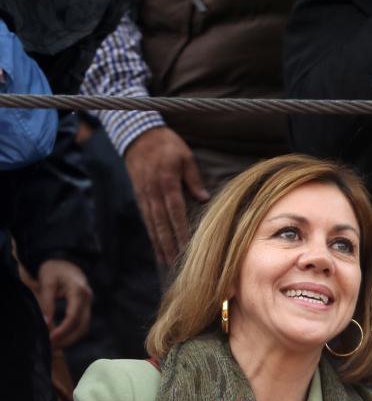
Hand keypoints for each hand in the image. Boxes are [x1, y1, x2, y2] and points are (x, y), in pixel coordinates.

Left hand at [35, 258, 91, 348]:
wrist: (65, 260)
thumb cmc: (54, 269)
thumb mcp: (47, 282)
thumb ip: (47, 302)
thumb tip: (46, 323)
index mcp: (79, 292)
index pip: (74, 316)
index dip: (63, 329)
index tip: (51, 337)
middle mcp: (88, 299)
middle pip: (82, 326)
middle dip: (68, 339)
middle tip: (52, 346)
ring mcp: (89, 304)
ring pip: (85, 327)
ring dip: (72, 339)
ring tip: (56, 345)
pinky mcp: (86, 307)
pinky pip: (83, 324)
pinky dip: (73, 333)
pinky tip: (62, 337)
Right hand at [123, 126, 209, 264]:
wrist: (138, 135)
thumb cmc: (167, 145)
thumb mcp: (185, 157)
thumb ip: (193, 178)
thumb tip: (204, 199)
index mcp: (166, 183)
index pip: (175, 212)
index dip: (181, 231)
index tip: (187, 248)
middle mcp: (153, 193)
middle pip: (162, 224)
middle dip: (170, 245)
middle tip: (178, 264)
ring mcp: (144, 196)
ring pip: (152, 224)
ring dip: (159, 244)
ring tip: (166, 262)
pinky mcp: (139, 196)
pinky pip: (146, 219)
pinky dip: (152, 234)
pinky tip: (157, 246)